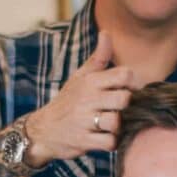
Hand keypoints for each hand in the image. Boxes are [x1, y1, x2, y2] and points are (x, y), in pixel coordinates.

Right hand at [27, 30, 135, 164]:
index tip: (128, 90)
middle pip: (124, 99)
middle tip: (120, 110)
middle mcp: (87, 99)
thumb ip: (98, 58)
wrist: (43, 130)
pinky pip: (109, 142)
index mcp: (90, 81)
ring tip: (112, 125)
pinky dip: (111, 142)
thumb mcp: (80, 77)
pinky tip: (105, 138)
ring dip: (119, 126)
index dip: (133, 83)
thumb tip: (106, 33)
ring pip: (117, 122)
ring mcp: (84, 121)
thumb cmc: (68, 101)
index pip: (124, 74)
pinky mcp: (83, 141)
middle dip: (127, 106)